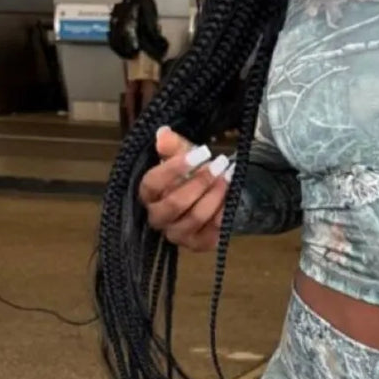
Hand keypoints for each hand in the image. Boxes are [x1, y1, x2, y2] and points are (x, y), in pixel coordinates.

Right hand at [138, 126, 230, 250]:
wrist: (207, 194)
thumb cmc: (189, 174)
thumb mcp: (182, 155)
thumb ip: (172, 145)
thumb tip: (163, 134)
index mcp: (147, 195)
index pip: (153, 183)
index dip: (176, 168)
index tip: (201, 152)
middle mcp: (158, 218)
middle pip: (175, 203)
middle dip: (200, 182)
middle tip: (220, 164)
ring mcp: (177, 234)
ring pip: (195, 217)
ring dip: (214, 195)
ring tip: (228, 176)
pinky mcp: (197, 244)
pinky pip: (213, 230)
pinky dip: (224, 211)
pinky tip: (231, 195)